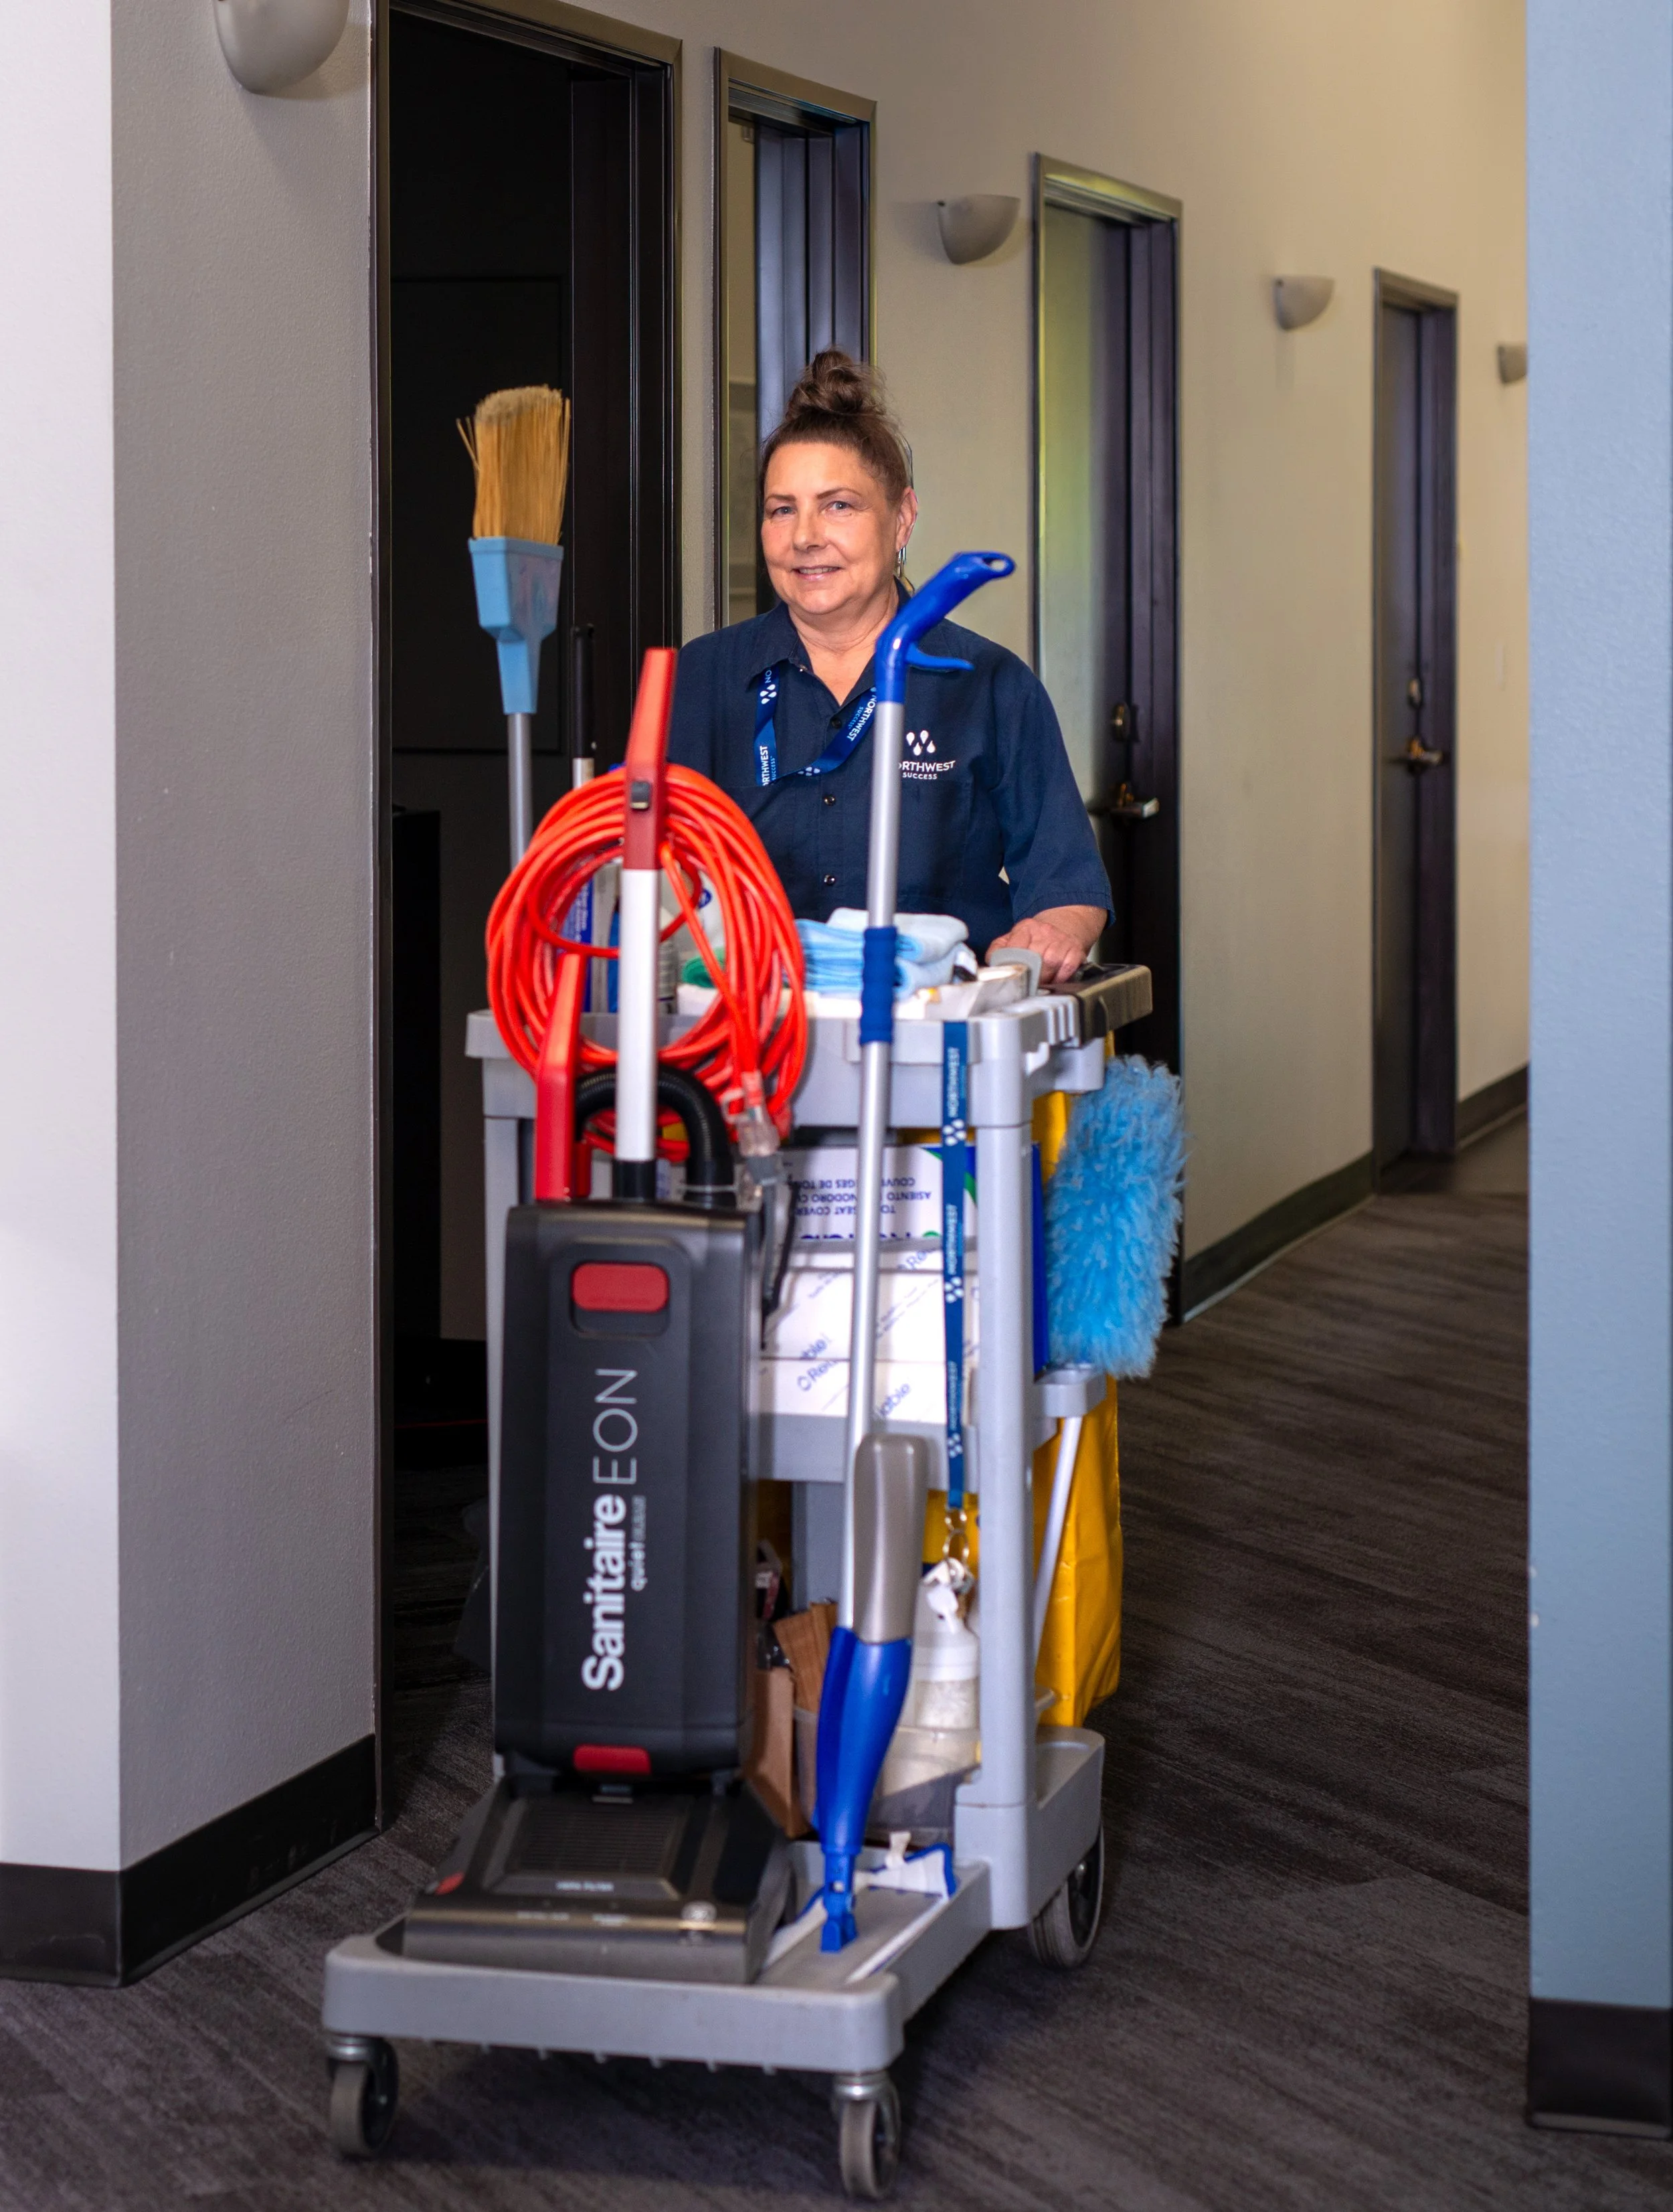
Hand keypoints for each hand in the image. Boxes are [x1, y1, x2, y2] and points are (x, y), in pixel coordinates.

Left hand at [986, 905, 1104, 986]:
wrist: (1064, 926)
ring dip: (1044, 978)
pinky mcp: (1075, 950)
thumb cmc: (1035, 938)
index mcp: (1025, 927)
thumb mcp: (1012, 937)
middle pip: (1034, 958)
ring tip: (1039, 984)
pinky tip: (1054, 980)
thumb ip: (997, 950)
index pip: (1015, 948)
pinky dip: (1060, 978)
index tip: (1012, 977)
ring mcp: (1061, 940)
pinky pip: (1067, 968)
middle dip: (1029, 975)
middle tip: (1025, 985)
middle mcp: (1044, 932)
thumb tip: (991, 965)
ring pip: (1050, 963)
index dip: (1013, 965)